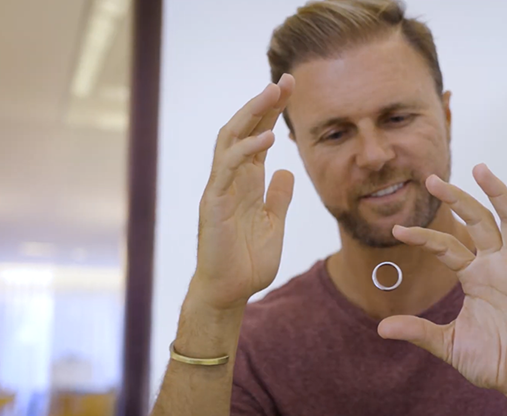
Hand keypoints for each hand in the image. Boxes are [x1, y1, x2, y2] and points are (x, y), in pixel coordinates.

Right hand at [190, 74, 295, 310]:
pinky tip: (267, 138)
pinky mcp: (214, 202)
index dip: (272, 112)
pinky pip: (228, 169)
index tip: (291, 89)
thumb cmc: (247, 262)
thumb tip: (285, 170)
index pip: (258, 137)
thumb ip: (279, 197)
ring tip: (273, 93)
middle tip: (285, 80)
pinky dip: (246, 150)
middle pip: (244, 129)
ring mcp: (221, 188)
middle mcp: (232, 179)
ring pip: (231, 139)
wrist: (229, 291)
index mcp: (248, 182)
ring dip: (252, 114)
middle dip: (263, 103)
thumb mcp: (273, 224)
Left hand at [378, 164, 506, 414]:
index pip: (446, 246)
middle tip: (431, 179)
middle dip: (456, 199)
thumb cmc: (489, 360)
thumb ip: (418, 331)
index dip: (424, 237)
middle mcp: (494, 265)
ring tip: (479, 168)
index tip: (397, 231)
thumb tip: (380, 329)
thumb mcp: (447, 343)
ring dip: (496, 194)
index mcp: (473, 276)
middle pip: (476, 222)